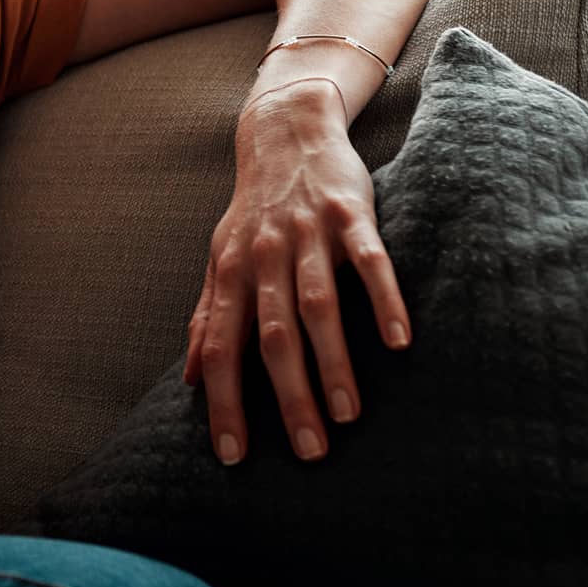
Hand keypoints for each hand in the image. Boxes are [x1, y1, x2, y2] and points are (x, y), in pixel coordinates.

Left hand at [182, 78, 411, 464]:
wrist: (284, 131)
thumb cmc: (254, 211)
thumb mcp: (221, 259)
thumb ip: (207, 317)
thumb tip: (188, 378)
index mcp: (230, 273)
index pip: (221, 347)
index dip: (224, 401)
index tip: (234, 455)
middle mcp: (264, 256)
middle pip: (272, 337)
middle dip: (288, 397)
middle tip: (309, 453)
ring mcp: (308, 234)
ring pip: (318, 306)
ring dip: (332, 362)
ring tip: (348, 415)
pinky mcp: (350, 213)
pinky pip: (369, 261)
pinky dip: (383, 299)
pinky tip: (398, 341)